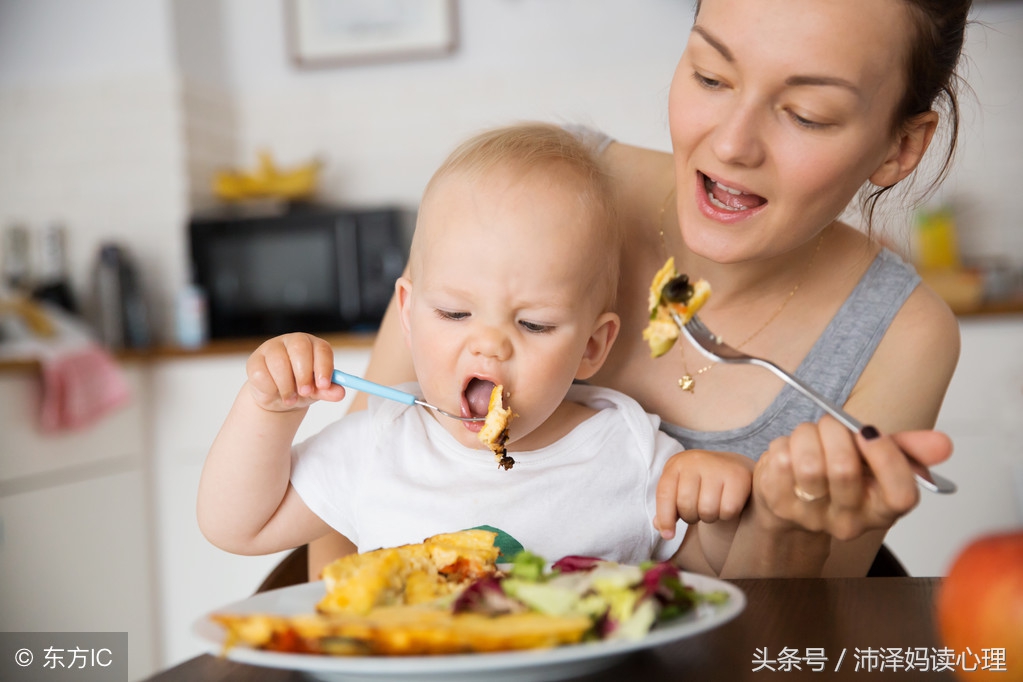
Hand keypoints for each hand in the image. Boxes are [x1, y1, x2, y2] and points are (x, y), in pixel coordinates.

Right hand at [245, 333, 345, 411]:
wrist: (277, 397)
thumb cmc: (300, 388)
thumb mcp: (317, 391)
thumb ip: (328, 391)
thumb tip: (340, 393)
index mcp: (313, 345)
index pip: (322, 349)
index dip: (324, 367)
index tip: (323, 385)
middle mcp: (293, 341)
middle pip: (300, 349)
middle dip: (304, 374)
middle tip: (305, 392)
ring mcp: (272, 348)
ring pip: (279, 362)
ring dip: (286, 385)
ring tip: (291, 399)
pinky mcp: (255, 360)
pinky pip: (261, 372)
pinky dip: (270, 387)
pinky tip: (275, 392)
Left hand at [655, 450, 754, 539]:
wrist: (733, 466)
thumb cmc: (701, 482)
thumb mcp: (680, 488)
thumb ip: (669, 508)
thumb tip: (660, 527)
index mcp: (677, 464)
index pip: (665, 494)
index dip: (665, 518)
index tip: (668, 535)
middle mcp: (695, 461)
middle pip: (686, 505)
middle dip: (691, 517)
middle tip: (698, 512)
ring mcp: (718, 466)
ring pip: (707, 510)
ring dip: (709, 517)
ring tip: (712, 508)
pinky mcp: (739, 476)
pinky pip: (728, 510)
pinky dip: (727, 515)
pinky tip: (727, 505)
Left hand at [753, 416, 952, 539]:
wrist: (792, 498)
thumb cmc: (838, 474)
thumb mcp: (877, 460)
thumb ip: (910, 449)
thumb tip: (943, 444)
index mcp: (881, 510)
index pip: (901, 495)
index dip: (888, 458)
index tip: (870, 432)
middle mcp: (848, 521)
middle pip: (844, 470)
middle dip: (836, 431)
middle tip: (831, 424)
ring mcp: (810, 516)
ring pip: (808, 463)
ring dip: (807, 435)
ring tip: (810, 436)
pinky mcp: (778, 503)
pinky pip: (780, 459)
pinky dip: (784, 443)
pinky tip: (790, 450)